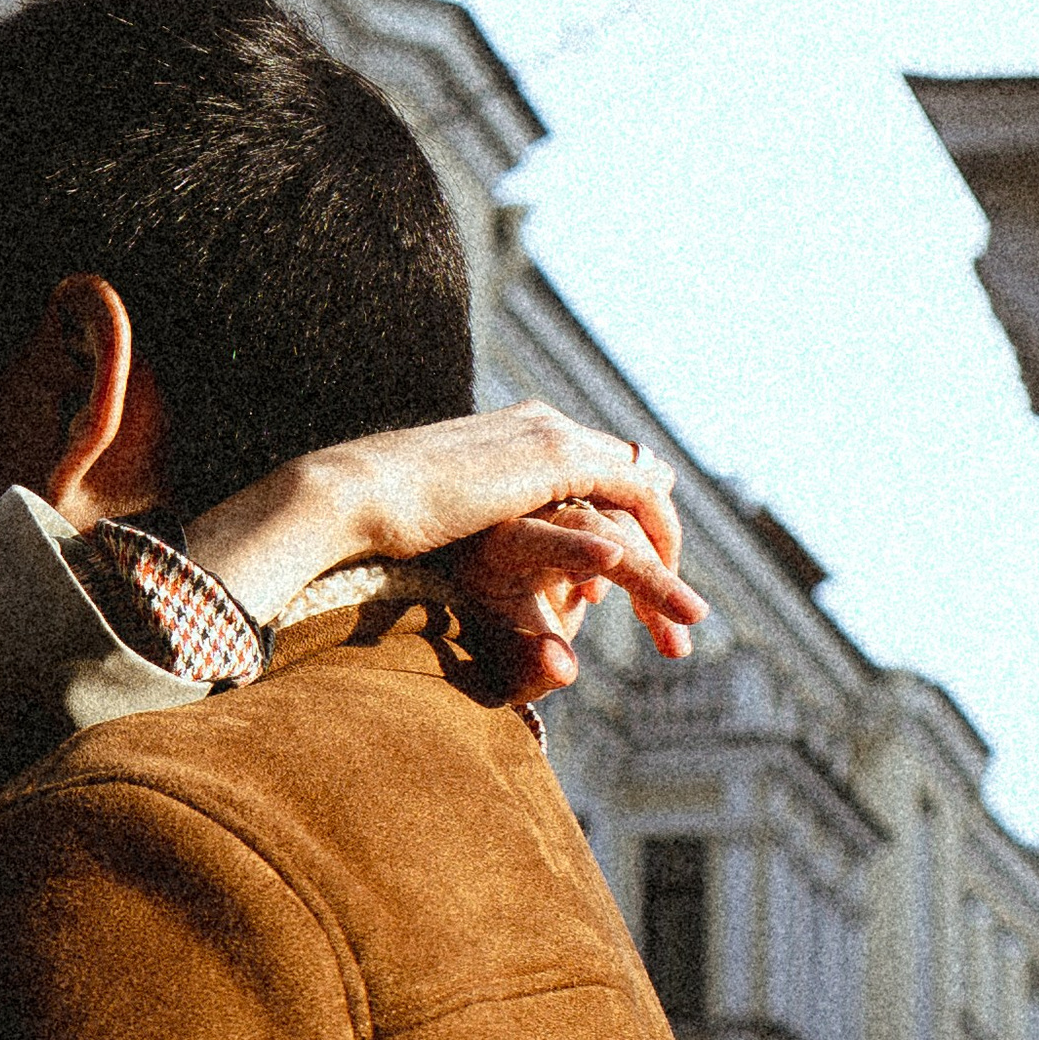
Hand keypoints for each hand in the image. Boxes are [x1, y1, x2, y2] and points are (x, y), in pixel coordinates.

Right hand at [186, 404, 704, 652]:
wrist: (353, 493)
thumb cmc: (376, 520)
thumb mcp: (446, 527)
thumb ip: (484, 526)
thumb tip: (483, 551)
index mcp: (516, 440)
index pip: (598, 474)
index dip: (630, 524)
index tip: (639, 576)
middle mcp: (541, 428)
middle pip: (629, 479)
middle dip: (661, 543)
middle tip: (682, 604)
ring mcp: (549, 436)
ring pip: (637, 489)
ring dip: (665, 554)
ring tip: (686, 611)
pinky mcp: (551, 456)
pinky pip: (625, 489)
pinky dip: (652, 530)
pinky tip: (658, 573)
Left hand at [452, 499, 704, 701]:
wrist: (501, 630)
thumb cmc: (497, 650)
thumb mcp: (504, 668)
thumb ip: (530, 668)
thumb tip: (566, 669)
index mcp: (498, 547)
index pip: (534, 538)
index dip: (569, 547)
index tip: (613, 558)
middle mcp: (535, 519)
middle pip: (600, 525)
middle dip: (648, 572)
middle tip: (687, 625)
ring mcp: (571, 515)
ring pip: (631, 526)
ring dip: (662, 580)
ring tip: (676, 647)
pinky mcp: (597, 523)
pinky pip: (640, 533)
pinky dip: (659, 576)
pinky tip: (662, 628)